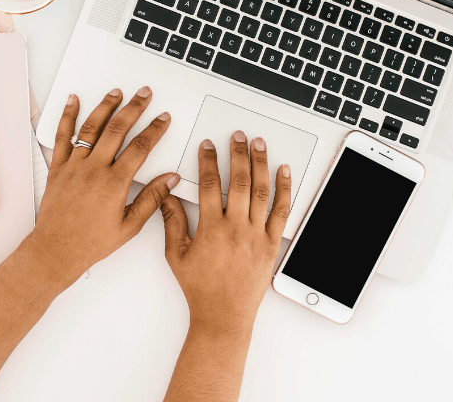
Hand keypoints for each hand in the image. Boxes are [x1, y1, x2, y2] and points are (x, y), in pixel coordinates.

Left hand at [27, 86, 178, 286]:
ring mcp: (74, 166)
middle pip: (117, 130)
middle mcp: (94, 170)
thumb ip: (152, 199)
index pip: (140, 148)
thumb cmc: (91, 242)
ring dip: (105, 107)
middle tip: (145, 94)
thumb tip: (170, 179)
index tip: (163, 119)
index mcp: (114, 184)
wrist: (56, 250)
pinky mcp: (58, 168)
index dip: (154, 130)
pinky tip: (73, 101)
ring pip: (91, 128)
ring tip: (117, 93)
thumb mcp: (129, 226)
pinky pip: (62, 136)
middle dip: (134, 108)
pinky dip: (67, 116)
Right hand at [161, 131, 290, 334]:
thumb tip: (167, 196)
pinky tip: (283, 171)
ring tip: (259, 143)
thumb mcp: (176, 255)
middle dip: (237, 153)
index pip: (209, 184)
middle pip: (238, 181)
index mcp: (211, 229)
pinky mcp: (271, 245)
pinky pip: (282, 212)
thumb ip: (172, 222)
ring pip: (261, 191)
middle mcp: (236, 229)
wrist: (224, 315)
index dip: (207, 161)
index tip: (207, 146)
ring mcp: (256, 235)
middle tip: (237, 136)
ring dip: (260, 163)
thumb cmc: (200, 288)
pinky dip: (284, 189)